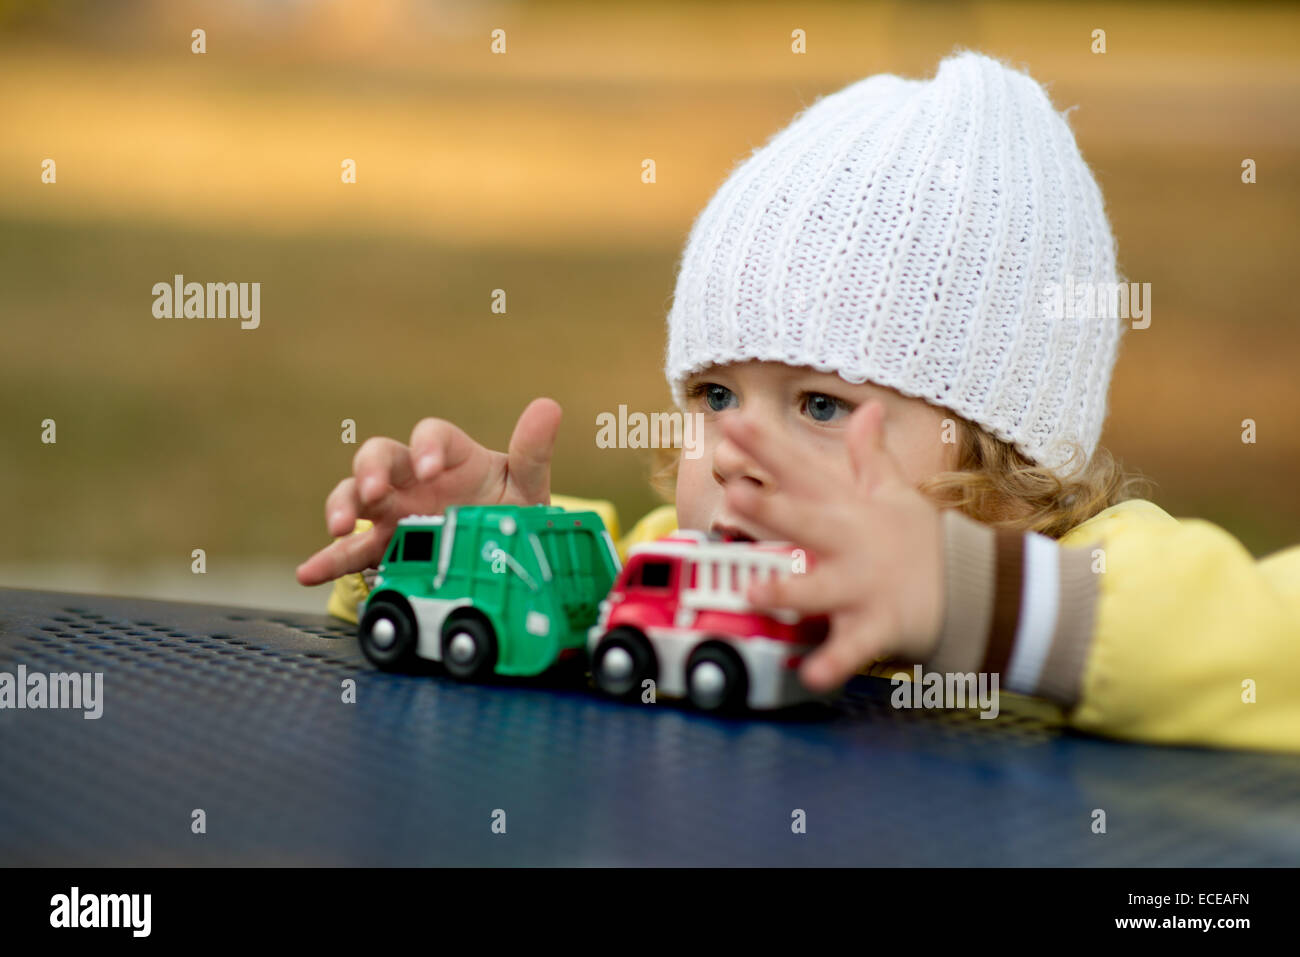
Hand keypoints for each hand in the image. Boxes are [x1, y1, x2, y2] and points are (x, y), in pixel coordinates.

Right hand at [295, 397, 562, 585]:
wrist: (503, 554)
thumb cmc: (510, 510)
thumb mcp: (525, 486)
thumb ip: (532, 451)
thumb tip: (549, 408)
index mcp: (449, 456)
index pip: (430, 436)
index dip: (426, 447)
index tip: (432, 468)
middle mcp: (414, 478)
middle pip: (379, 456)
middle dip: (371, 470)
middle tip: (375, 491)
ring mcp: (394, 511)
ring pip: (355, 496)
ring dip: (343, 506)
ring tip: (340, 527)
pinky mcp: (383, 544)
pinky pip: (349, 551)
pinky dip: (326, 559)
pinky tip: (307, 572)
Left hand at [721, 401, 945, 692]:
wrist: (969, 588)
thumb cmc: (917, 541)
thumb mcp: (894, 492)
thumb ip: (870, 454)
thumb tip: (868, 407)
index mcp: (847, 508)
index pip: (801, 469)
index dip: (766, 445)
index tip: (730, 422)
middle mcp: (850, 542)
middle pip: (806, 522)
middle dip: (772, 508)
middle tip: (735, 492)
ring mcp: (863, 586)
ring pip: (820, 588)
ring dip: (790, 590)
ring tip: (754, 592)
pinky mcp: (877, 626)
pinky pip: (852, 648)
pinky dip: (833, 662)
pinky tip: (810, 675)